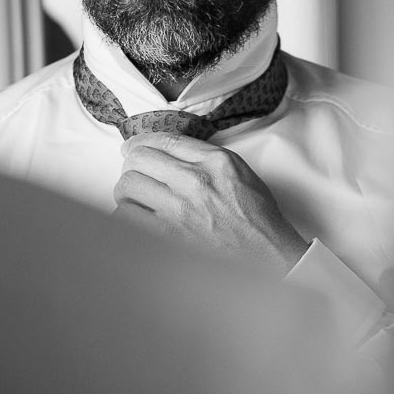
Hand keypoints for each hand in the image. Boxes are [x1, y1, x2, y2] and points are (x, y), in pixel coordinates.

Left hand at [113, 132, 310, 275]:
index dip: (140, 141)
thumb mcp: (237, 170)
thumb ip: (202, 155)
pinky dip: (127, 215)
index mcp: (214, 161)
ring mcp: (179, 211)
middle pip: (138, 159)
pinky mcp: (167, 237)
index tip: (132, 148)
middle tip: (134, 173)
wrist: (266, 253)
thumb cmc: (254, 215)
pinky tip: (137, 217)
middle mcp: (195, 182)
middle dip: (131, 165)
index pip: (163, 140)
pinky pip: (127, 217)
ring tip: (135, 197)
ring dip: (127, 190)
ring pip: (127, 186)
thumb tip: (164, 149)